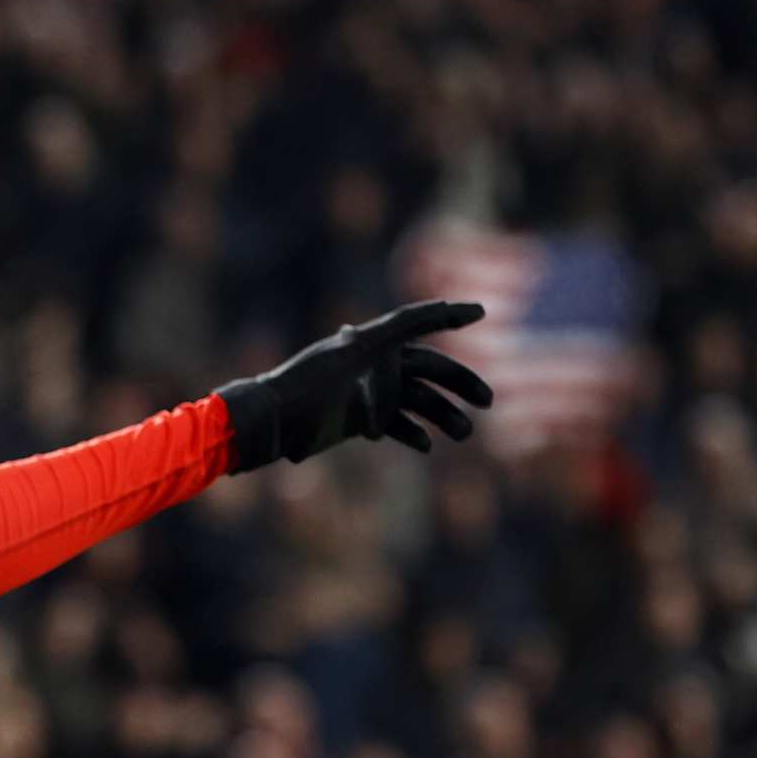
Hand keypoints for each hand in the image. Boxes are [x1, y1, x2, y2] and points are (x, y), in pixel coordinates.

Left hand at [216, 300, 493, 472]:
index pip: (414, 321)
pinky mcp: (357, 416)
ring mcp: (365, 390)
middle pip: (427, 366)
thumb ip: (359, 391)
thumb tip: (377, 416)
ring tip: (464, 433)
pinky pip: (393, 421)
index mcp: (366, 343)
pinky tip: (427, 445)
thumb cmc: (298, 397)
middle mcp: (370, 363)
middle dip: (459, 381)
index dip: (448, 315)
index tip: (481, 311)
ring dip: (442, 412)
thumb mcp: (331, 388)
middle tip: (488, 402)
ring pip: (415, 397)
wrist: (268, 421)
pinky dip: (411, 430)